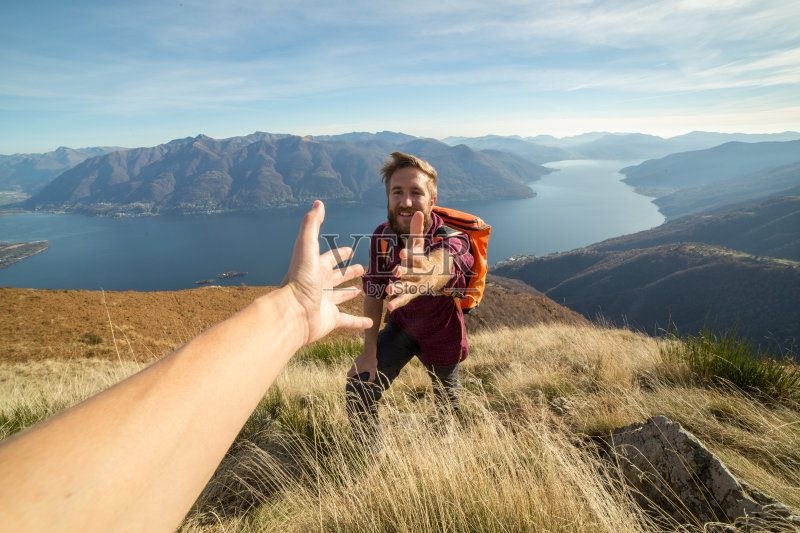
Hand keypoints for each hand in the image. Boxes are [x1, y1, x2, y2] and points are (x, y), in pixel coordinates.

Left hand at [281, 201, 372, 344]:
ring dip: (350, 293)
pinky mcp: (331, 320)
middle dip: (348, 272)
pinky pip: (348, 320)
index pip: (329, 258)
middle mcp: (320, 285)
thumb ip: (312, 224)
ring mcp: (325, 303)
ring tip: (363, 289)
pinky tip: (370, 322)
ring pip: (341, 297)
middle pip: (336, 277)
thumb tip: (318, 203)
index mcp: (315, 268)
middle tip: (361, 268)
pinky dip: (359, 321)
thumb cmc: (300, 279)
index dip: (339, 253)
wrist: (293, 312)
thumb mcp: (306, 247)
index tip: (349, 250)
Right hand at [346, 349, 377, 381]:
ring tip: (357, 375)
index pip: (348, 375)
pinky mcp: (357, 359)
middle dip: (350, 376)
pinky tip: (361, 368)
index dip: (348, 379)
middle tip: (353, 380)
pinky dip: (355, 368)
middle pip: (349, 372)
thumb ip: (372, 377)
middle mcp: (354, 366)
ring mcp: (355, 362)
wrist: (369, 351)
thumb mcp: (373, 369)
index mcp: (356, 369)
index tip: (349, 382)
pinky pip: (354, 365)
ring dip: (353, 372)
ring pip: (352, 368)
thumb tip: (369, 382)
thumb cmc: (371, 361)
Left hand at [386, 211, 441, 311]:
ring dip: (399, 289)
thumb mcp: (419, 244)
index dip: (409, 255)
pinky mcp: (412, 294)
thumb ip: (417, 230)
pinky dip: (397, 303)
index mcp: (420, 260)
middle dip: (404, 272)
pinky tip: (389, 307)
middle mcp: (419, 273)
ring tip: (388, 290)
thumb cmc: (421, 256)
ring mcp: (416, 285)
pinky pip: (405, 299)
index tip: (402, 253)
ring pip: (407, 287)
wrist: (435, 275)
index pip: (415, 257)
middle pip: (412, 273)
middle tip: (396, 272)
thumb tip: (418, 211)